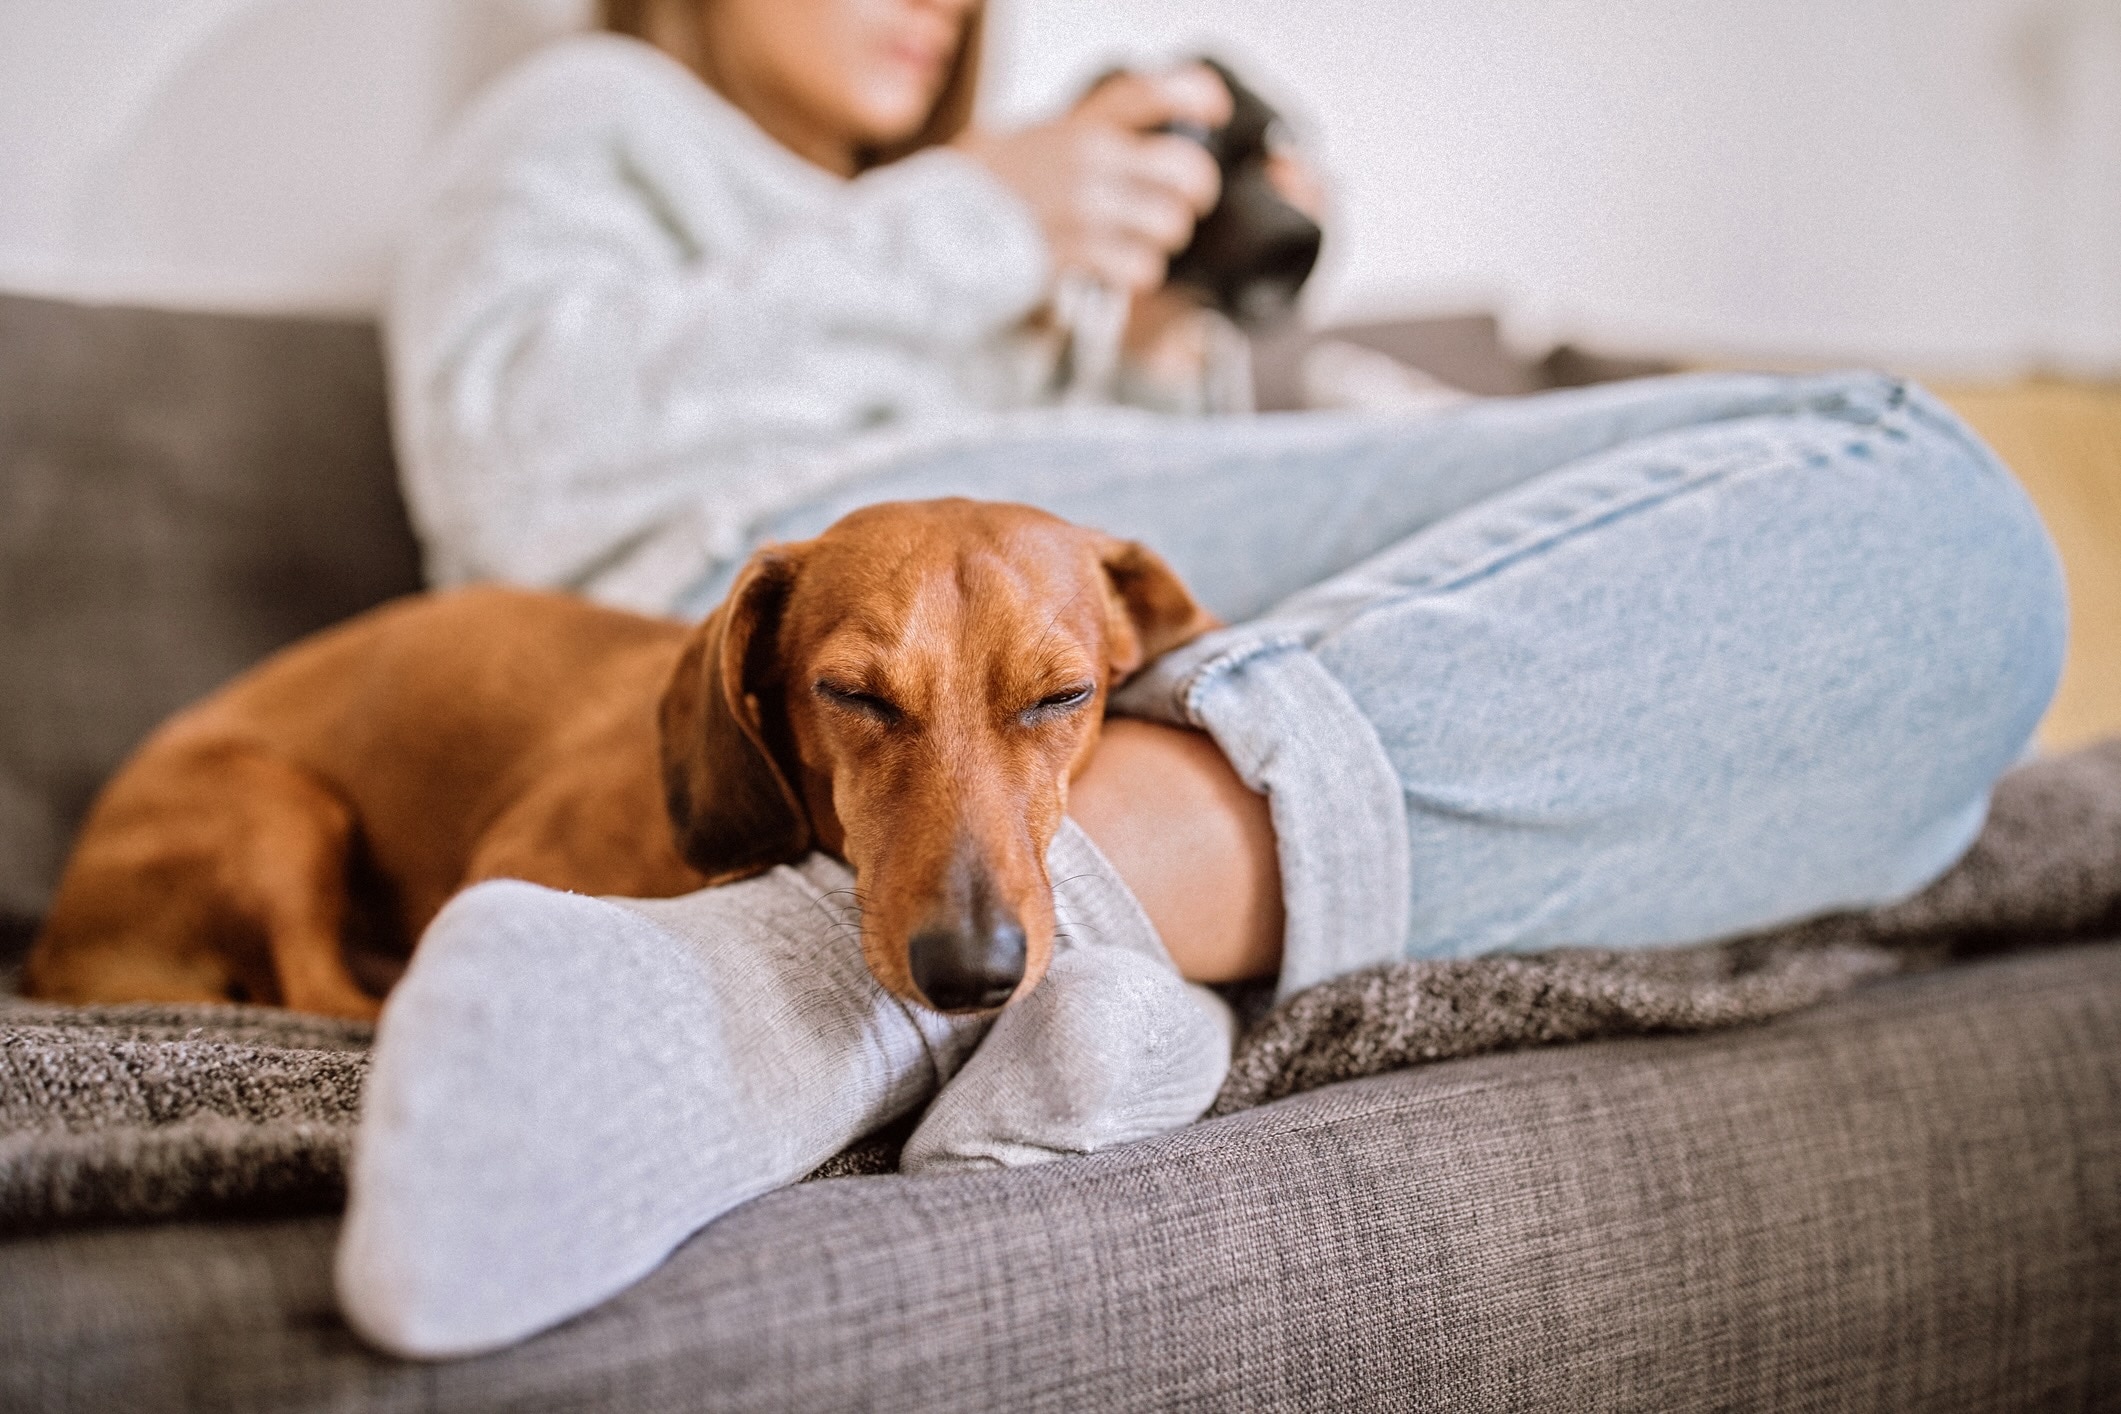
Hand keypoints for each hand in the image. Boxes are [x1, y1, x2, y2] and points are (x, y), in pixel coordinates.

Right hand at [958, 65, 1232, 294]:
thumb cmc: (972, 197)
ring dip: (1159, 241)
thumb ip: (1071, 136)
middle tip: (1178, 206)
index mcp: (1076, 125)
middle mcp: (1087, 159)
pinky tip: (1112, 270)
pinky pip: (1140, 267)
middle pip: (1185, 170)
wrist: (927, 237)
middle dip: (1192, 195)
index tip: (1215, 111)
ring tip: (1134, 244)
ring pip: (1169, 225)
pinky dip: (1133, 274)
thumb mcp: (1019, 141)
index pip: (1150, 92)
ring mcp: (1084, 207)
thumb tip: (1123, 141)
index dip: (1196, 95)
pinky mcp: (1077, 254)